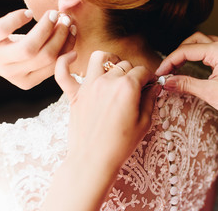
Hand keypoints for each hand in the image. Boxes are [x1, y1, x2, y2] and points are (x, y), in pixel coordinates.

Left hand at [0, 9, 75, 89]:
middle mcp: (13, 73)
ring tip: (53, 14)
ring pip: (28, 48)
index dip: (67, 46)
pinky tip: (28, 13)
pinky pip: (3, 30)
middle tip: (66, 19)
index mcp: (27, 81)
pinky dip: (17, 19)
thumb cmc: (8, 53)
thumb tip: (73, 40)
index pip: (54, 64)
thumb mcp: (27, 62)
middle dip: (60, 36)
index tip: (74, 30)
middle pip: (45, 56)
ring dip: (45, 29)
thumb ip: (48, 56)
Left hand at [55, 51, 160, 168]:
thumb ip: (150, 100)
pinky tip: (72, 56)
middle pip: (124, 64)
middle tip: (136, 87)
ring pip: (100, 58)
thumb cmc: (120, 145)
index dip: (149, 77)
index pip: (142, 71)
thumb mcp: (144, 123)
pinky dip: (65, 62)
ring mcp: (88, 86)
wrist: (93, 160)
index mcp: (127, 87)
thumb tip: (154, 87)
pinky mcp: (74, 95)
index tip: (150, 84)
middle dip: (133, 73)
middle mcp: (107, 81)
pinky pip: (63, 73)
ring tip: (114, 69)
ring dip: (109, 60)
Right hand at [156, 32, 217, 117]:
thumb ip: (186, 85)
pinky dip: (193, 53)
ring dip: (184, 51)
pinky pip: (205, 48)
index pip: (185, 51)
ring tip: (174, 66)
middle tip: (166, 69)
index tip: (159, 73)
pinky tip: (188, 63)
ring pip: (198, 42)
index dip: (169, 61)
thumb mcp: (209, 92)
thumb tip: (166, 82)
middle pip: (191, 41)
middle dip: (176, 54)